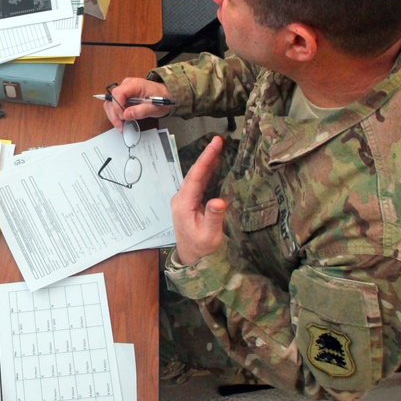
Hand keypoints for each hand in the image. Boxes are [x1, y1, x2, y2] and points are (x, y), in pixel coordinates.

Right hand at [103, 77, 172, 129]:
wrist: (165, 95)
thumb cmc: (161, 98)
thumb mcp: (155, 107)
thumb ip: (141, 111)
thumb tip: (126, 115)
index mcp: (135, 84)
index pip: (118, 93)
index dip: (118, 106)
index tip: (124, 116)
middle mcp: (126, 85)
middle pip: (112, 99)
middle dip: (114, 114)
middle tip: (121, 125)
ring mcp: (123, 91)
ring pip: (110, 103)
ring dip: (114, 116)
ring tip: (121, 126)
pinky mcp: (122, 97)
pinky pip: (114, 105)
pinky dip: (116, 115)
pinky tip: (122, 122)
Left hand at [170, 136, 226, 265]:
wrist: (191, 261)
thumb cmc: (201, 250)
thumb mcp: (210, 236)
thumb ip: (214, 218)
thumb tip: (219, 200)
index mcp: (184, 204)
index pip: (195, 176)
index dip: (206, 159)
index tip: (215, 144)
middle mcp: (181, 199)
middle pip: (194, 173)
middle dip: (206, 155)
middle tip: (219, 140)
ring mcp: (183, 200)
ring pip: (195, 177)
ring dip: (206, 162)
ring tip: (218, 147)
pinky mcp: (188, 203)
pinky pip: (197, 183)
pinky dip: (206, 172)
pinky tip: (214, 164)